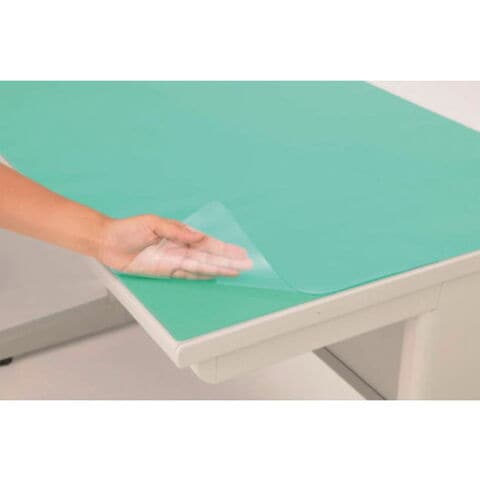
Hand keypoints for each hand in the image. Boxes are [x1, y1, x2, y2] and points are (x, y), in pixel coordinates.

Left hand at [97, 215, 252, 279]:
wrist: (108, 241)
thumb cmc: (128, 229)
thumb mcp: (153, 223)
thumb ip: (176, 230)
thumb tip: (197, 236)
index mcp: (180, 235)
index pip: (207, 244)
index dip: (224, 248)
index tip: (240, 252)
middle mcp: (180, 249)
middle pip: (209, 257)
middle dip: (228, 261)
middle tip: (246, 265)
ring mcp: (173, 261)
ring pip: (201, 267)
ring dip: (218, 270)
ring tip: (235, 272)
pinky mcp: (164, 271)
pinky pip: (187, 275)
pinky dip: (201, 277)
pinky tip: (214, 277)